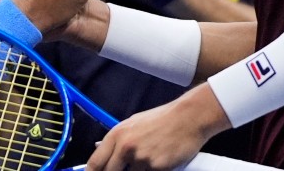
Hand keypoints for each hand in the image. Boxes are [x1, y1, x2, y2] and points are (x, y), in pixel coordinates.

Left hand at [86, 86, 226, 169]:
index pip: (95, 163)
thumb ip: (117, 139)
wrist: (188, 118)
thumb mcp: (133, 123)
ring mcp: (141, 158)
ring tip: (149, 158)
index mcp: (117, 135)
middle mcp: (126, 147)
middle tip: (128, 167)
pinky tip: (160, 161)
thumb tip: (101, 150)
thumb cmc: (162, 119)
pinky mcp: (157, 168)